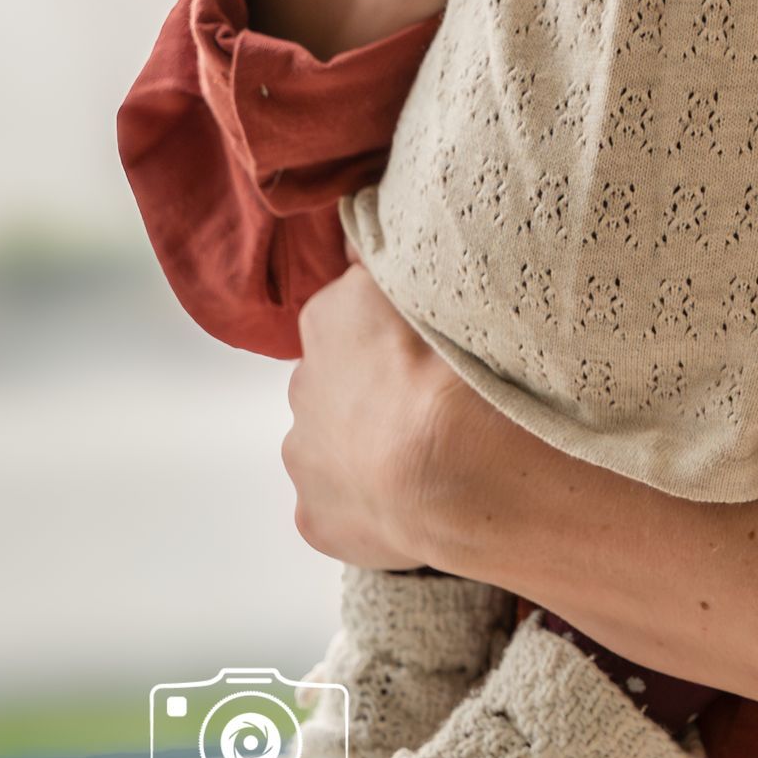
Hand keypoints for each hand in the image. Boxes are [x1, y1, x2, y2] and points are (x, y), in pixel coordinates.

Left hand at [281, 262, 456, 570]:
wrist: (453, 466)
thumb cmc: (455, 366)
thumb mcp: (433, 281)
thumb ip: (389, 261)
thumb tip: (361, 240)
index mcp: (330, 317)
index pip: (353, 312)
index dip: (391, 331)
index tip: (426, 348)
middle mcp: (302, 382)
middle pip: (338, 380)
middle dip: (371, 390)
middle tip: (428, 400)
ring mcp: (304, 456)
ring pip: (333, 443)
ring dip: (365, 445)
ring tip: (426, 455)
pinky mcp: (313, 517)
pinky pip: (341, 504)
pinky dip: (368, 502)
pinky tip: (412, 502)